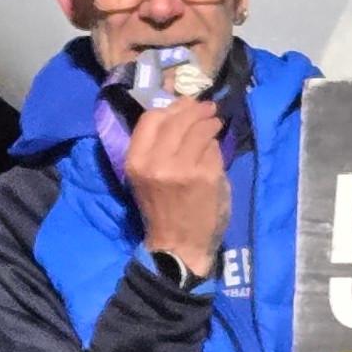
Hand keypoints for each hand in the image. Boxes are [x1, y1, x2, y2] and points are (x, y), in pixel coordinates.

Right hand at [124, 97, 229, 280]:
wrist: (179, 246)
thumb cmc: (163, 210)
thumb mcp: (147, 176)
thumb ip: (158, 146)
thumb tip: (180, 113)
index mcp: (136, 161)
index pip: (151, 118)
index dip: (170, 108)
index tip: (184, 105)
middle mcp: (157, 162)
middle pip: (178, 119)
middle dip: (195, 109)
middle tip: (207, 108)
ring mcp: (183, 168)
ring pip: (199, 129)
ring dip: (210, 122)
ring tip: (215, 122)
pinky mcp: (206, 175)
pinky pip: (213, 148)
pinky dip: (215, 144)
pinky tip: (215, 146)